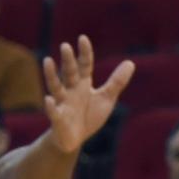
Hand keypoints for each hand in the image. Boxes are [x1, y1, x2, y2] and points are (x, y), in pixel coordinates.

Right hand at [42, 35, 133, 153]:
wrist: (74, 139)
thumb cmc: (89, 116)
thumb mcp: (106, 98)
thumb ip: (116, 82)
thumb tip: (130, 62)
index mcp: (83, 84)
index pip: (84, 65)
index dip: (84, 53)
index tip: (82, 38)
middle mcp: (70, 90)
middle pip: (69, 73)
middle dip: (68, 60)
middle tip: (65, 46)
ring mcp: (62, 104)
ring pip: (56, 87)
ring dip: (51, 75)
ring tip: (48, 60)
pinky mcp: (58, 120)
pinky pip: (53, 112)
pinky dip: (51, 107)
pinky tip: (48, 99)